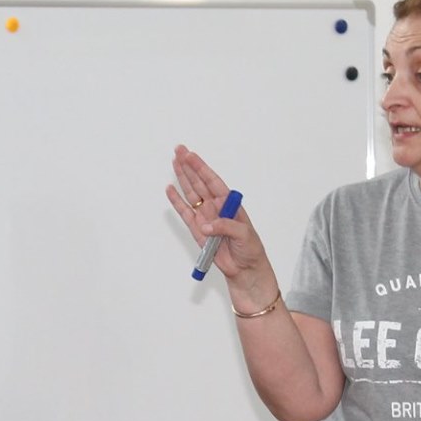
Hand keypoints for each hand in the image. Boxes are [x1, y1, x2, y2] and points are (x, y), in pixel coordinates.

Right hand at [166, 145, 276, 302]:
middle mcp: (215, 207)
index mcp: (229, 203)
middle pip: (199, 182)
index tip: (190, 155)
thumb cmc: (250, 249)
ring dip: (182, 178)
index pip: (212, 180)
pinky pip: (184, 213)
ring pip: (190, 193)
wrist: (244, 269)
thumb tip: (206, 225)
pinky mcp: (196, 230)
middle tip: (178, 151)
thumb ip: (225, 227)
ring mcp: (205, 217)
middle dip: (188, 166)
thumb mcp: (244, 235)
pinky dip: (176, 201)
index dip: (201, 167)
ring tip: (174, 162)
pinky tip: (170, 189)